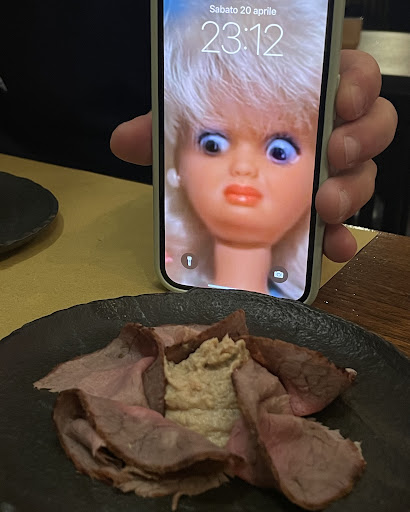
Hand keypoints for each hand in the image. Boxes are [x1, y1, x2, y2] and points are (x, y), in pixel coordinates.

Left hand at [110, 50, 397, 262]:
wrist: (229, 192)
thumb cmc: (221, 150)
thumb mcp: (195, 132)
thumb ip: (166, 130)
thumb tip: (123, 142)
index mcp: (308, 97)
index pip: (351, 78)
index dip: (356, 86)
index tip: (339, 99)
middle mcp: (329, 133)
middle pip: (372, 126)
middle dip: (361, 139)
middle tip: (336, 152)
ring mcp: (333, 175)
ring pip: (364, 176)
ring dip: (351, 191)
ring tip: (326, 204)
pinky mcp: (328, 212)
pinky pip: (346, 224)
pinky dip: (341, 237)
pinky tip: (332, 246)